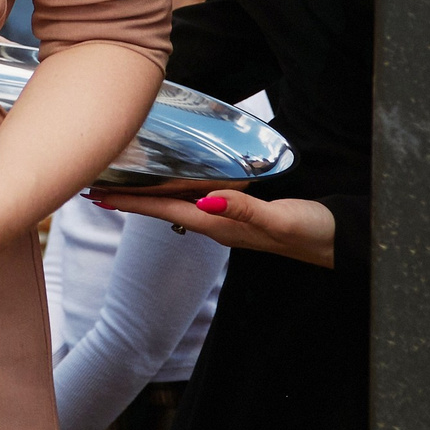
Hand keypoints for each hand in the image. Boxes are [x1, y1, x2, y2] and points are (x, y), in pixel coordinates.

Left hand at [91, 188, 336, 266]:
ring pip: (174, 205)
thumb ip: (244, 209)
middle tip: (92, 187)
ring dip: (145, 197)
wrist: (337, 242)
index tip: (97, 194)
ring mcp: (225, 221)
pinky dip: (172, 193)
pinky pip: (194, 202)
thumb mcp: (279, 219)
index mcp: (218, 224)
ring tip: (118, 187)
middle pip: (161, 208)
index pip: (163, 208)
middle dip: (127, 199)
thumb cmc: (310, 231)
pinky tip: (168, 187)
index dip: (130, 202)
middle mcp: (215, 224)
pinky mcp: (237, 214)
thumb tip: (207, 200)